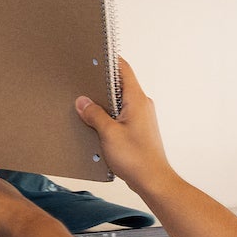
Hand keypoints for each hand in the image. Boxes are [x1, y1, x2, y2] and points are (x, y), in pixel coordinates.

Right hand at [75, 58, 173, 193]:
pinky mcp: (138, 129)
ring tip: (86, 105)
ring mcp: (141, 117)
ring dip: (104, 102)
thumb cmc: (136, 159)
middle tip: (83, 82)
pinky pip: (121, 114)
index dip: (109, 60)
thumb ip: (94, 114)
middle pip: (120, 84)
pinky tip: (96, 124)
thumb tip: (82, 101)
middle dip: (101, 83)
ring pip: (120, 101)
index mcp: (137, 100)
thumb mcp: (108, 134)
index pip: (124, 69)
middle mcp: (142, 105)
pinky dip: (109, 115)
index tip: (95, 56)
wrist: (153, 180)